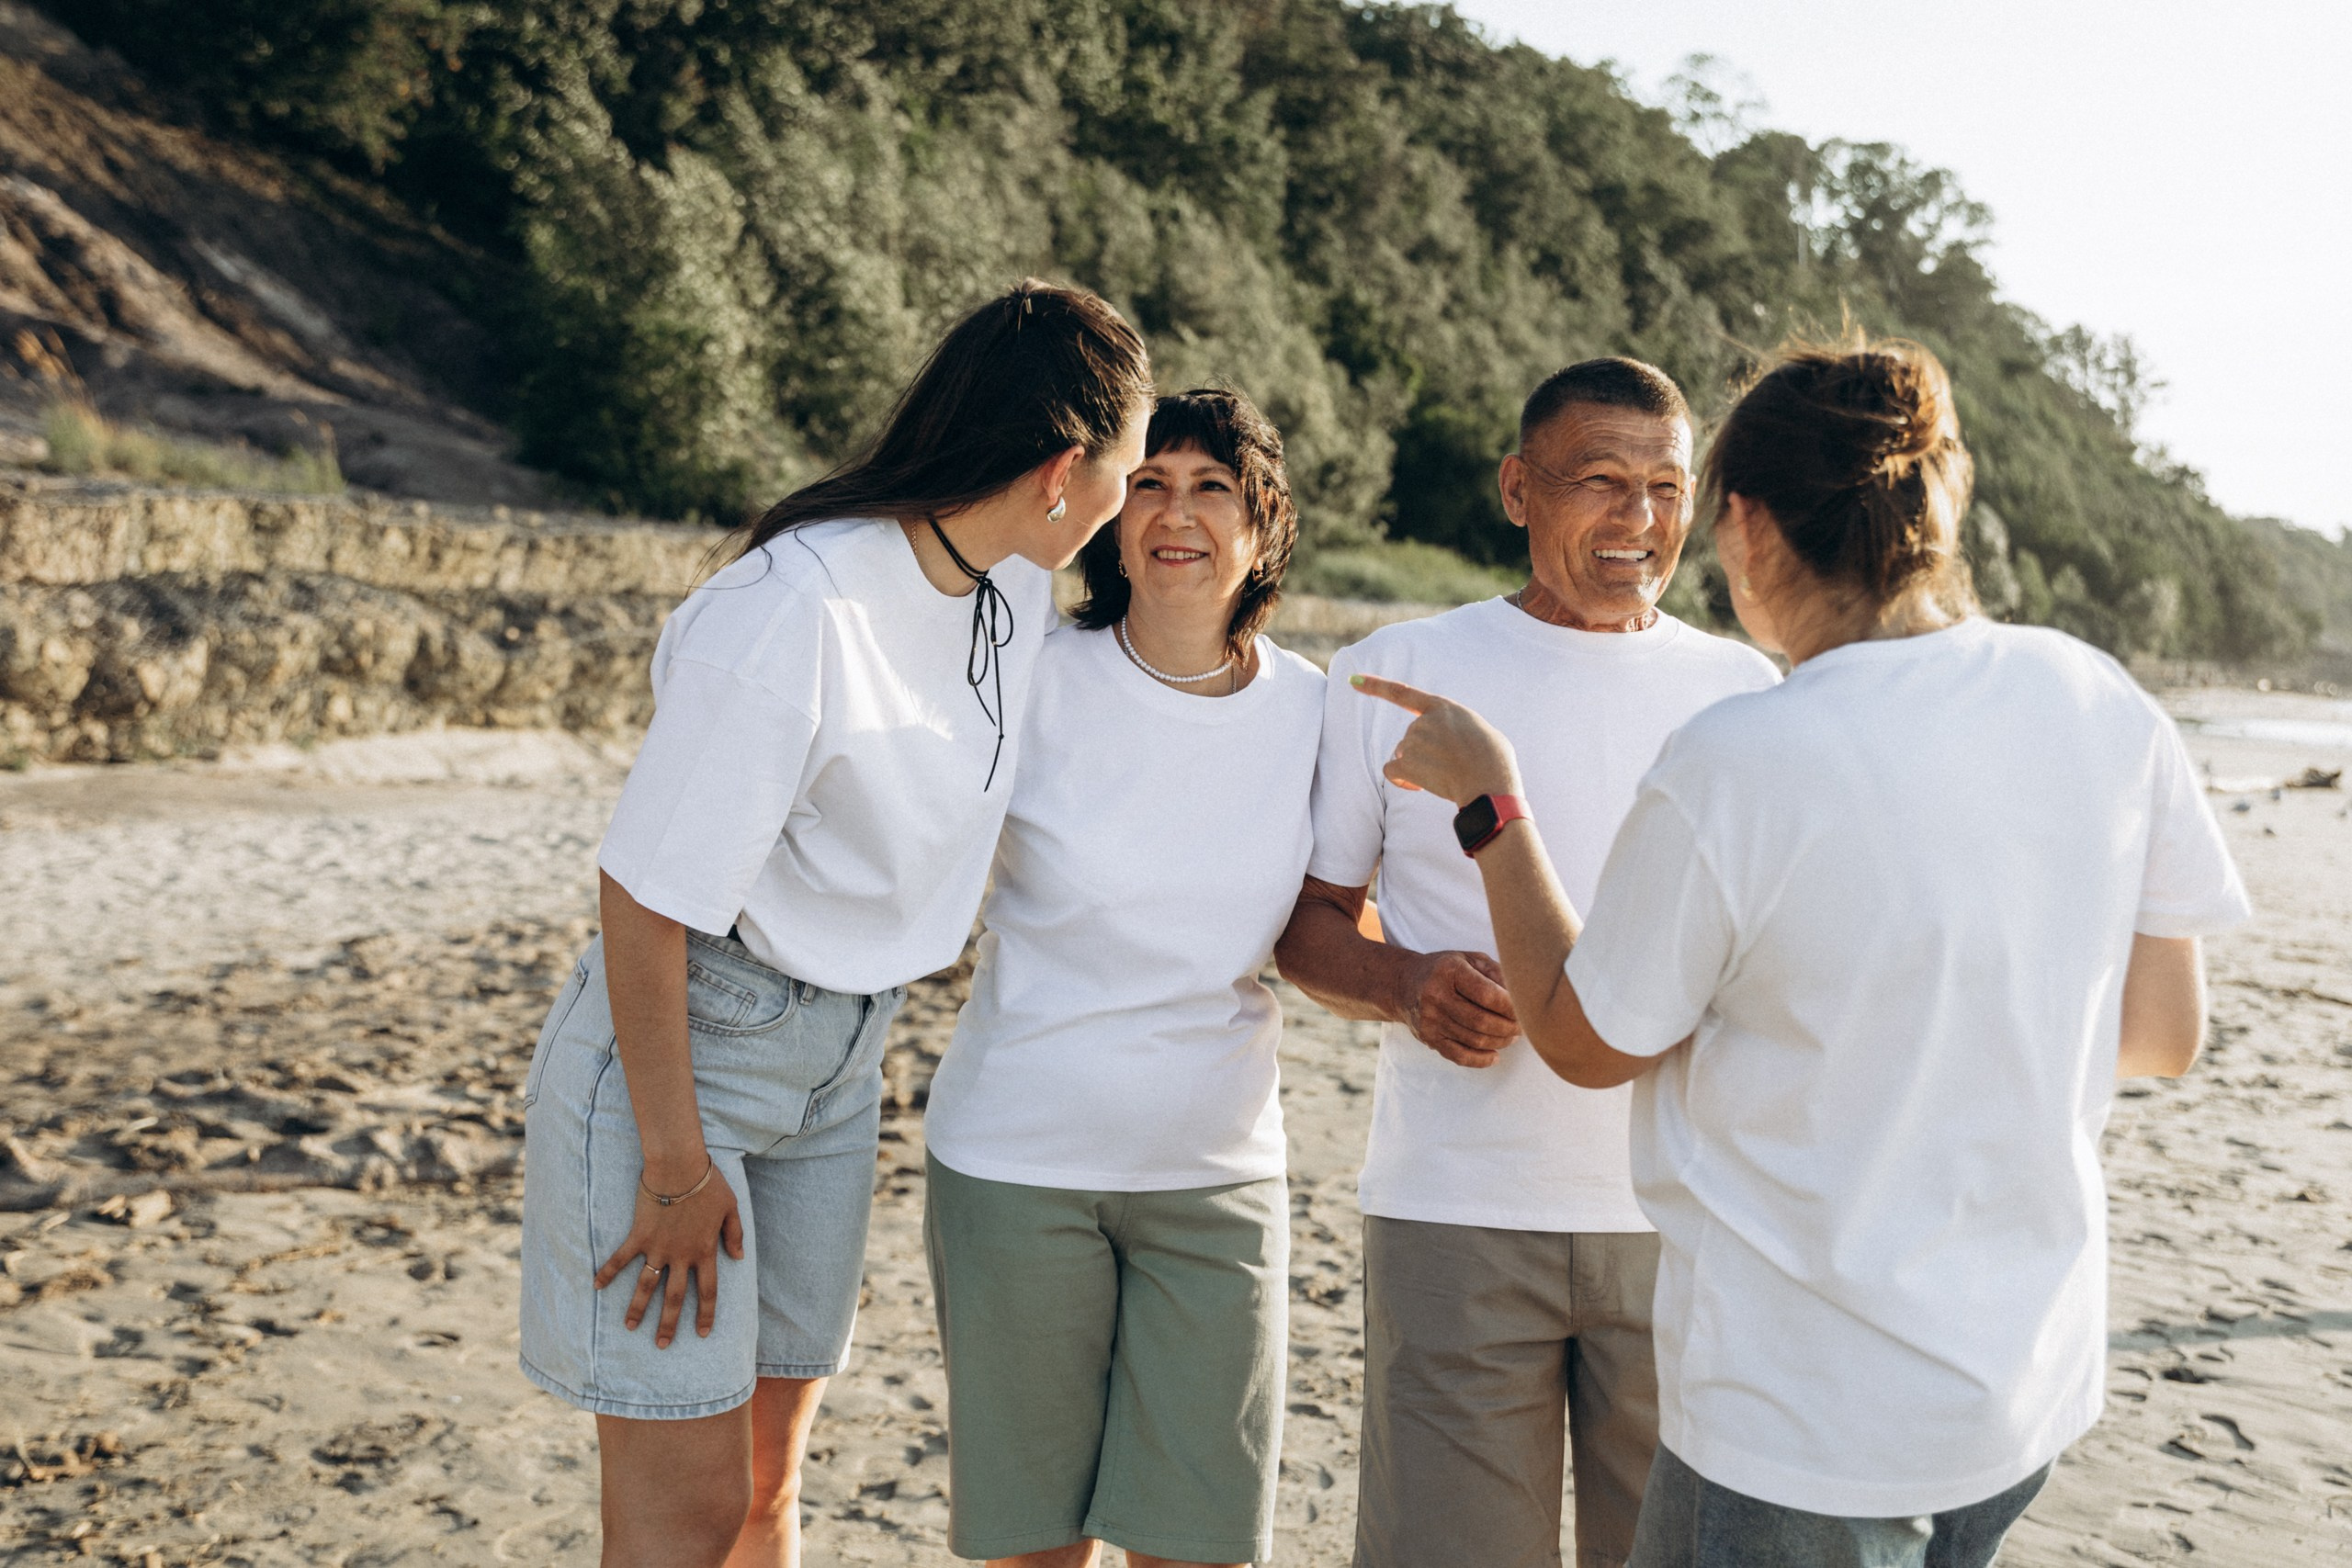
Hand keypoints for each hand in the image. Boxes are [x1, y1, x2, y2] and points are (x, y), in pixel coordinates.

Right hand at [594, 1158, 745, 1348]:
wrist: (680, 1167)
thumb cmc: (709, 1184)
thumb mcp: (731, 1208)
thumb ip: (734, 1234)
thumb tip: (739, 1257)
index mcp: (705, 1251)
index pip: (708, 1291)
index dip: (706, 1313)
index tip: (703, 1333)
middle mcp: (681, 1256)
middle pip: (675, 1298)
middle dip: (669, 1324)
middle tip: (662, 1345)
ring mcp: (658, 1248)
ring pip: (647, 1286)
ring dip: (638, 1308)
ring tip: (631, 1327)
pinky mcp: (639, 1236)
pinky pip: (621, 1258)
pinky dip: (608, 1272)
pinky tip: (597, 1287)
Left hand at [1351, 675, 1521, 806]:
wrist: (1489, 783)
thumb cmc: (1494, 761)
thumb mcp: (1479, 730)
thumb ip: (1457, 728)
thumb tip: (1452, 742)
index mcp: (1443, 707)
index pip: (1402, 694)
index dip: (1375, 686)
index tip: (1353, 679)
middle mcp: (1424, 721)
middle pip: (1410, 738)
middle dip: (1424, 753)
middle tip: (1452, 765)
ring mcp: (1414, 740)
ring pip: (1405, 755)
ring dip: (1418, 767)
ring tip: (1445, 775)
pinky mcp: (1407, 762)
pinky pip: (1393, 771)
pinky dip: (1403, 780)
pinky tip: (1420, 786)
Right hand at [1396, 949, 1519, 1067]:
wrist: (1404, 984)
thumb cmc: (1445, 969)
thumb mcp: (1469, 959)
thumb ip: (1496, 972)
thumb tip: (1521, 995)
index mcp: (1448, 971)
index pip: (1486, 994)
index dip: (1510, 1006)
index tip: (1525, 1009)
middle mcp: (1435, 996)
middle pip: (1481, 1021)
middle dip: (1509, 1027)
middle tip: (1523, 1026)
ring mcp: (1430, 1020)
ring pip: (1473, 1040)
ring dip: (1499, 1042)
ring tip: (1512, 1036)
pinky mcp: (1428, 1038)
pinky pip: (1459, 1056)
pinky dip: (1481, 1060)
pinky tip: (1495, 1055)